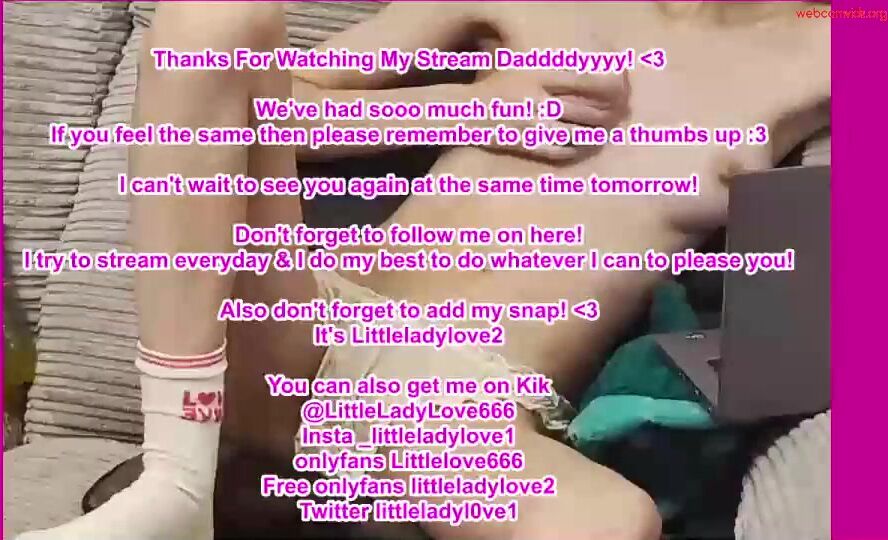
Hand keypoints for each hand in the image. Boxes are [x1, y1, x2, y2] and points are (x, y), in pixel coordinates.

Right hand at [463, 4, 629, 160]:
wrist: (465, 113)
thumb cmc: (499, 87)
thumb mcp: (525, 67)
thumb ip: (557, 67)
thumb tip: (600, 67)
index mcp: (538, 73)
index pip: (587, 81)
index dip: (610, 89)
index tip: (622, 91)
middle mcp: (537, 98)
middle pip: (587, 109)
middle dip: (610, 114)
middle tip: (621, 115)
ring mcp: (533, 124)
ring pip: (579, 132)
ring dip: (598, 134)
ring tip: (608, 131)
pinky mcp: (528, 144)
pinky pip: (563, 149)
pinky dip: (580, 149)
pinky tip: (588, 146)